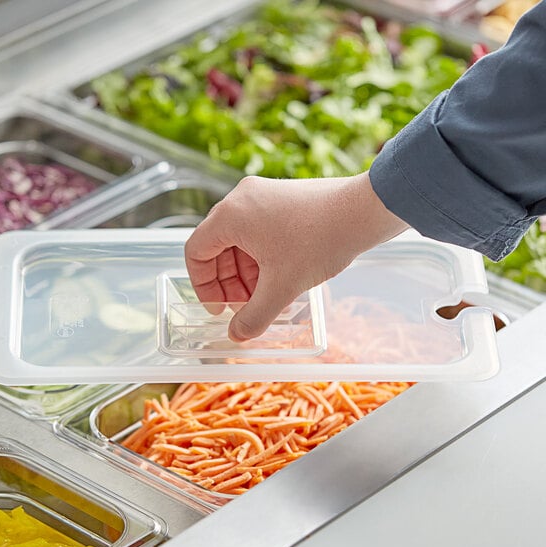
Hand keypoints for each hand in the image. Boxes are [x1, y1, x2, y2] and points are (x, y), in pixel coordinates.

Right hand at [185, 171, 407, 341]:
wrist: (365, 210)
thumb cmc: (321, 240)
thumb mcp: (282, 286)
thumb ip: (254, 316)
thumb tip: (237, 336)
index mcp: (230, 215)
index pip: (195, 252)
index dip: (203, 287)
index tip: (220, 309)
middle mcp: (241, 199)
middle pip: (216, 247)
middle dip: (228, 283)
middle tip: (246, 306)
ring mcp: (262, 195)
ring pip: (239, 241)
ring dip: (246, 273)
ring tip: (266, 295)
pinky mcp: (280, 198)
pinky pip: (258, 231)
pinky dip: (261, 257)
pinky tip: (280, 277)